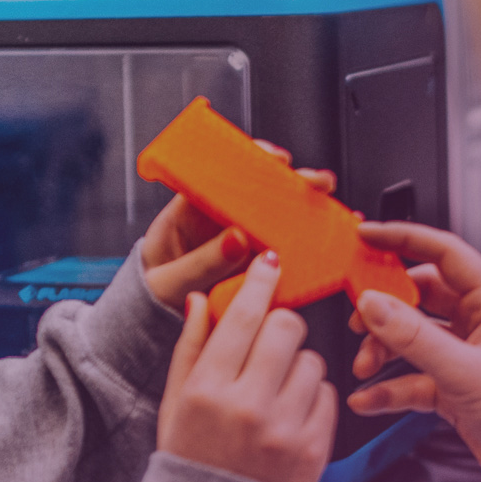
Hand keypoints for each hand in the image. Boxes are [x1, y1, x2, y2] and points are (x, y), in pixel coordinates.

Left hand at [138, 140, 333, 313]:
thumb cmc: (151, 294)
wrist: (151, 322)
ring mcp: (238, 240)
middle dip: (291, 181)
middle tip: (317, 182)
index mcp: (187, 210)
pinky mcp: (252, 264)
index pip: (220, 173)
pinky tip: (326, 240)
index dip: (251, 160)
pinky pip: (280, 249)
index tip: (276, 158)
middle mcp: (217, 219)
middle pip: (257, 190)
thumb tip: (237, 239)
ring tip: (329, 206)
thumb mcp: (165, 283)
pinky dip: (304, 244)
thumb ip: (199, 264)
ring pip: (275, 216)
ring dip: (304, 209)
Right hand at [157, 252, 333, 481]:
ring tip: (275, 391)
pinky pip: (327, 396)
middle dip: (281, 325)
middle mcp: (247, 406)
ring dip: (297, 365)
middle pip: (286, 327)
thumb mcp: (174, 404)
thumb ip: (190, 347)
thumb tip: (201, 300)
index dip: (260, 282)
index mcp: (207, 390)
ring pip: (311, 360)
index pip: (243, 315)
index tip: (269, 265)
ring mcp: (285, 429)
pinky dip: (312, 397)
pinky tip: (289, 415)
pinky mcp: (314, 449)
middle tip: (271, 339)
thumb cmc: (191, 465)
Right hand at [349, 222, 480, 481]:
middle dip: (384, 306)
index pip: (443, 253)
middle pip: (419, 297)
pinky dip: (389, 388)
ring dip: (383, 350)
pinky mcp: (454, 389)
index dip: (404, 239)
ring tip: (365, 365)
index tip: (368, 236)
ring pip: (411, 338)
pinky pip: (412, 378)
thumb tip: (375, 305)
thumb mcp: (464, 371)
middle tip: (357, 315)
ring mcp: (463, 357)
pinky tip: (370, 399)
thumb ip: (414, 337)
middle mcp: (477, 325)